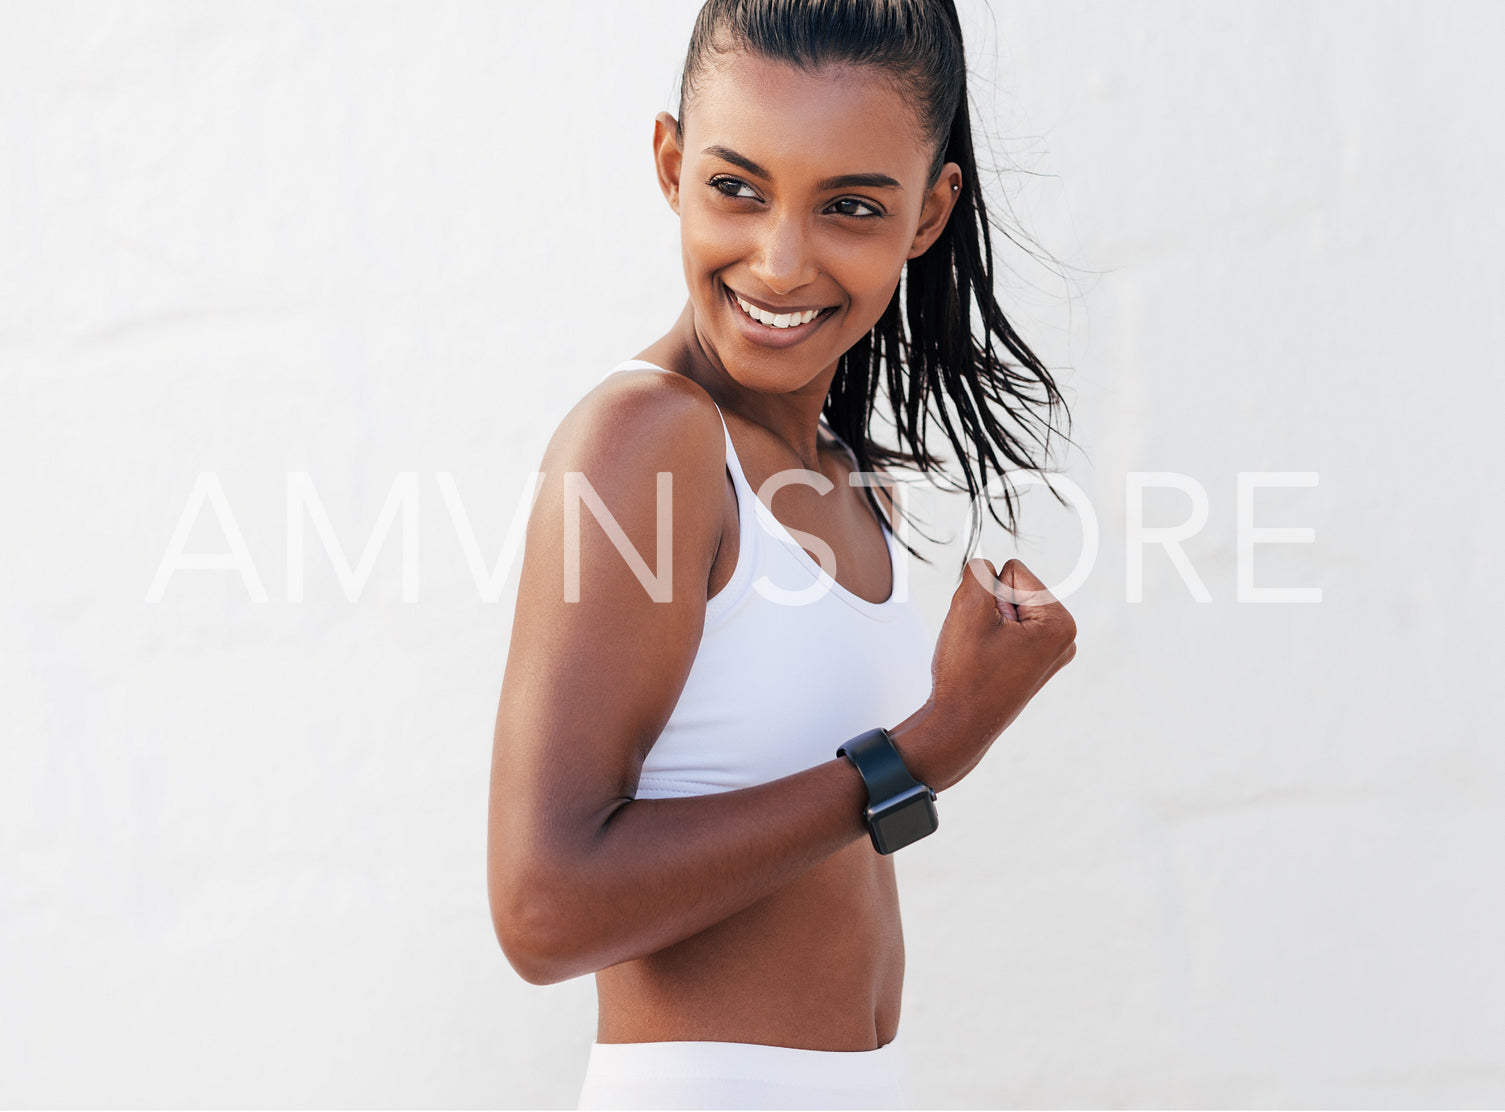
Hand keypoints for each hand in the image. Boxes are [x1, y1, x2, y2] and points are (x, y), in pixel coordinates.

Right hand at [897, 557, 1076, 791]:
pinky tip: (984, 663)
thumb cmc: (966, 673)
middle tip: (980, 645)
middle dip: (988, 608)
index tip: (985, 631)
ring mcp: (1049, 652)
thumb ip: (979, 571)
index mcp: (1060, 622)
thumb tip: (985, 567)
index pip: (1012, 570)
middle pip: (1012, 589)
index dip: (987, 595)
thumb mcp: (968, 606)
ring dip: (985, 623)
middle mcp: (1063, 637)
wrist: (958, 726)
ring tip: (981, 655)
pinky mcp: (1032, 663)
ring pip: (1005, 609)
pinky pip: (1005, 630)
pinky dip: (987, 639)